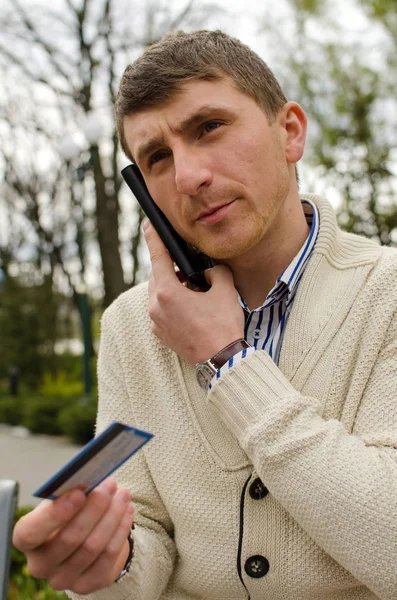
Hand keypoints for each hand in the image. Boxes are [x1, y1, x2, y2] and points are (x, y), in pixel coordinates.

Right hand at [12, 478, 133, 594]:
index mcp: (26, 540)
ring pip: (93, 546)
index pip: (30, 533)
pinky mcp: (87, 584)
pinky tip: (127, 511)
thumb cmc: (69, 511)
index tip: (79, 493)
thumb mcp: (62, 498)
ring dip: (112, 516)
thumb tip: (89, 481)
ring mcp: (63, 579)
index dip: (54, 514)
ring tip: (123, 495)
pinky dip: (121, 530)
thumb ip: (70, 491)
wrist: (84, 535)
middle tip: (110, 485)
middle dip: (95, 507)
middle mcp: (40, 565)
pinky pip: (109, 556)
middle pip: (70, 538)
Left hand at [144, 221, 244, 363]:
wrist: (222, 360)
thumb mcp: (224, 290)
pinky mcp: (159, 333)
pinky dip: (172, 303)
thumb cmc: (223, 325)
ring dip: (173, 287)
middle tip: (191, 269)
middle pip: (158, 276)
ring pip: (159, 293)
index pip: (157, 256)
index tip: (149, 224)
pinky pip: (161, 310)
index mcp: (167, 292)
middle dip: (172, 269)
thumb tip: (208, 270)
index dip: (154, 237)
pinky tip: (191, 308)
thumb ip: (214, 271)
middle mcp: (155, 306)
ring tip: (194, 291)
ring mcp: (155, 321)